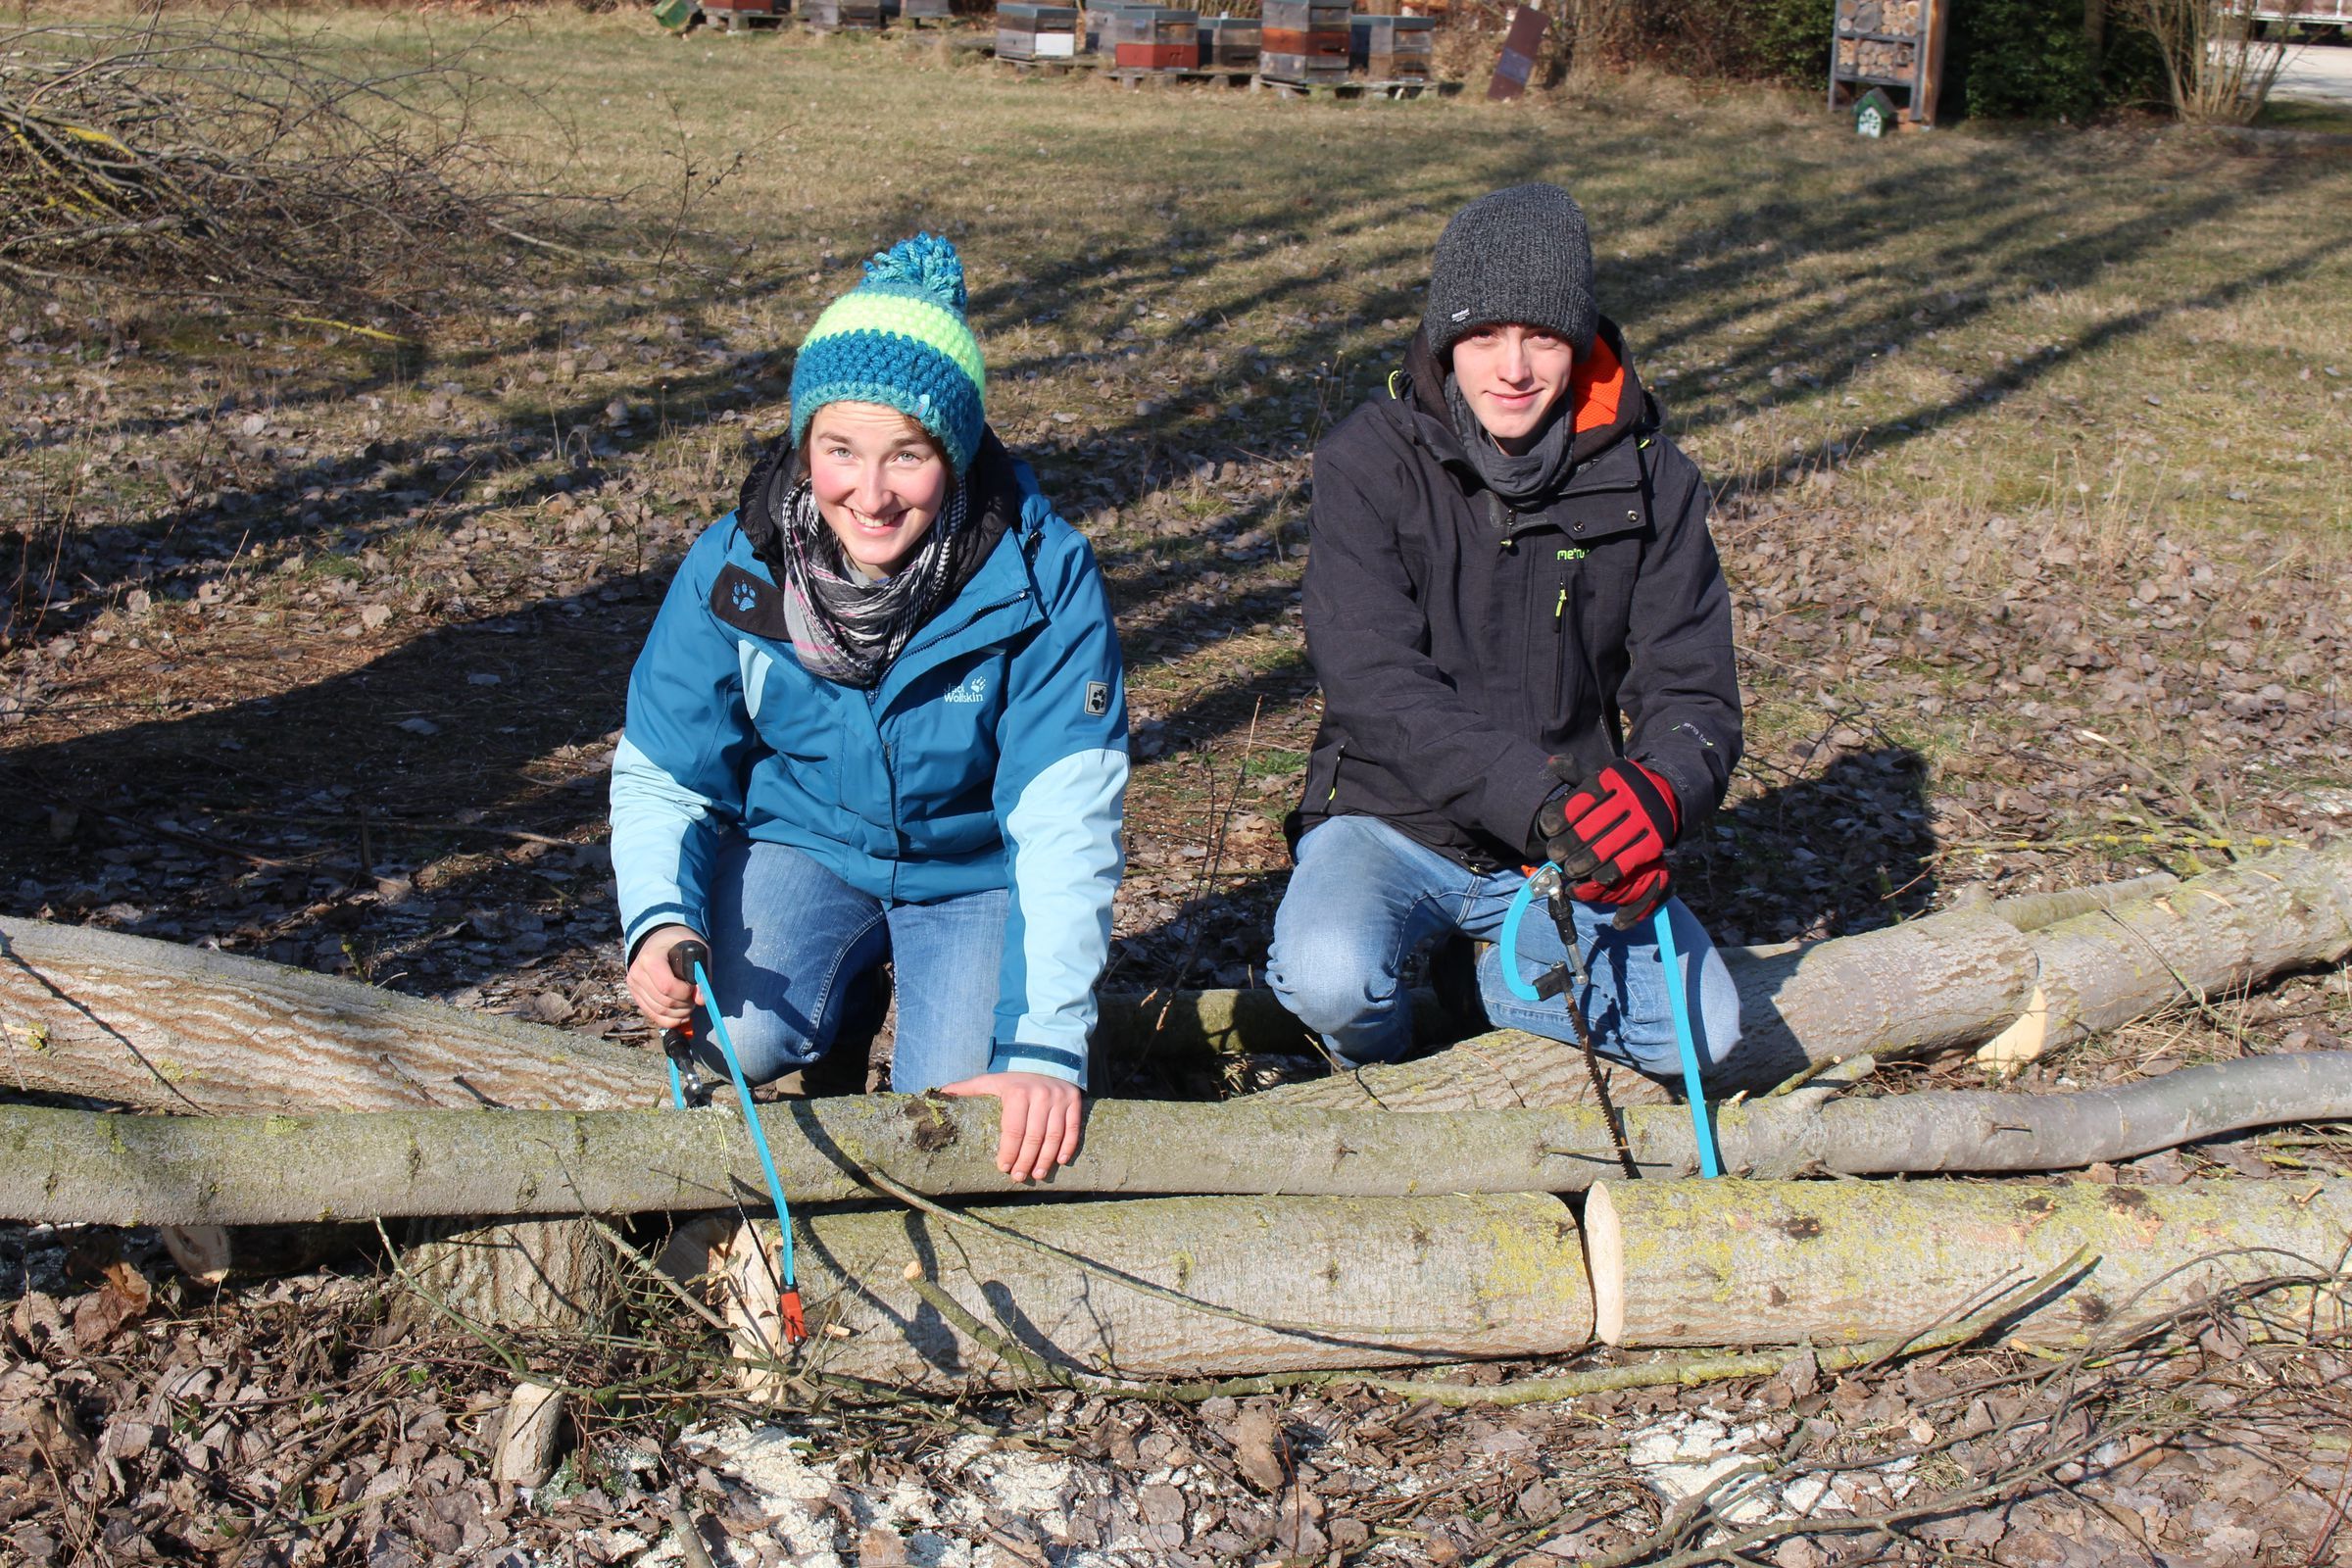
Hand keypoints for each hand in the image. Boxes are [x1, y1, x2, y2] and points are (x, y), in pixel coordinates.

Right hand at [627, 925, 702, 1032]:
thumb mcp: (697, 951)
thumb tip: (701, 1000)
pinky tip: (681, 1015)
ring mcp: (634, 985)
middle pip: (664, 1002)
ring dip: (679, 1014)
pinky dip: (669, 1020)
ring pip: (659, 1012)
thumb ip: (702, 974)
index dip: (685, 992)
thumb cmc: (680, 944)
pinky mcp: (635, 995)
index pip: (667, 986)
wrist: (659, 940)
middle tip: (695, 998)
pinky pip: (652, 1015)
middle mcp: (637, 973)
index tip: (694, 987)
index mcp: (650, 958)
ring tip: (689, 1005)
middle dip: (685, 1005)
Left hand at [936, 1072, 1084, 1182]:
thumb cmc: (1014, 1076)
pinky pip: (1073, 1128)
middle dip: (1025, 1161)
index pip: (1013, 1131)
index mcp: (1016, 1093)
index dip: (1008, 1152)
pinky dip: (1067, 1147)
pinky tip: (1059, 1161)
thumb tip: (940, 1093)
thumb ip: (968, 1088)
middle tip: (1019, 1177)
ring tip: (1037, 1175)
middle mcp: (1040, 1096)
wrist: (1046, 1055)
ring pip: (1053, 1136)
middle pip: (1033, 1137)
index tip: (1003, 1168)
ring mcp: (1059, 1099)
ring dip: (1045, 1159)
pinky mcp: (1074, 1101)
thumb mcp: (991, 1079)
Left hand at [1535, 758, 1679, 904]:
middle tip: (1555, 855)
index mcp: (1612, 779)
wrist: (1667, 791)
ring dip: (1585, 862)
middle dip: (1568, 844)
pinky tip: (1596, 877)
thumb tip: (1553, 763)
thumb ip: (1577, 772)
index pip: (1581, 801)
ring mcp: (1643, 820)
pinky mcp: (1654, 841)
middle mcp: (1629, 797)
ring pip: (1607, 846)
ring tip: (1571, 870)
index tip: (1549, 829)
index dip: (1561, 817)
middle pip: (1591, 826)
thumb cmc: (1622, 788)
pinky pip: (1627, 860)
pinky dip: (1609, 871)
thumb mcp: (1603, 776)